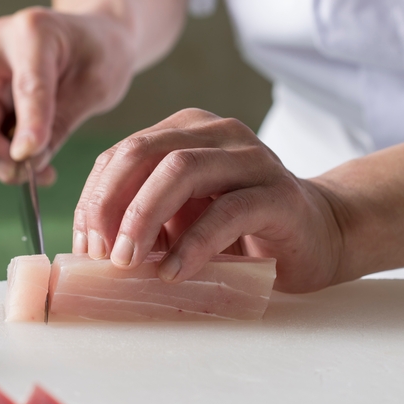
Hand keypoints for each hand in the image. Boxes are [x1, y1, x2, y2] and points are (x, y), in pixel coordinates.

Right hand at [0, 7, 133, 184]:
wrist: (98, 36)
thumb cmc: (102, 56)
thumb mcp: (96, 89)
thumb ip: (60, 122)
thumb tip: (26, 160)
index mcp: (35, 31)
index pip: (26, 84)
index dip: (26, 125)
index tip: (28, 160)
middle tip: (23, 175)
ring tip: (31, 173)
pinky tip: (28, 161)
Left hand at [72, 108, 347, 292]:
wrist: (318, 236)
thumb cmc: (242, 231)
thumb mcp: (183, 220)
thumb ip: (146, 221)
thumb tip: (92, 249)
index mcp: (186, 131)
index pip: (122, 154)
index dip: (93, 199)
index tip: (85, 246)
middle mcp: (217, 133)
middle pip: (142, 153)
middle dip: (109, 205)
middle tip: (100, 254)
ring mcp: (250, 158)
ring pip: (180, 170)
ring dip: (143, 218)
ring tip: (128, 263)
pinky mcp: (277, 193)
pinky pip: (225, 212)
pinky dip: (191, 245)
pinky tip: (172, 272)